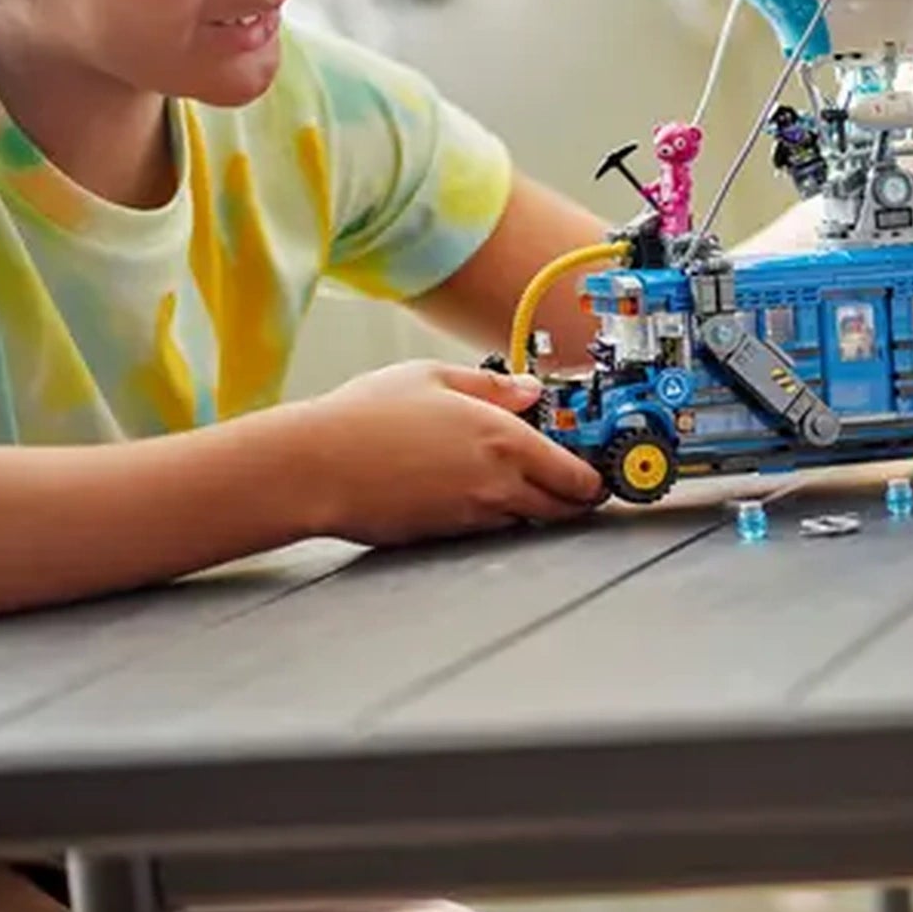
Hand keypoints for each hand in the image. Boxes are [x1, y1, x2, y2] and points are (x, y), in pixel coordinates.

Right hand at [300, 361, 604, 544]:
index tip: (598, 464)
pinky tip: (468, 487)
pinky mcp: (448, 534)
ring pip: (528, 520)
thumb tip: (529, 391)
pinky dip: (496, 513)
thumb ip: (493, 386)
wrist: (314, 468)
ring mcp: (473, 516)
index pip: (578, 476)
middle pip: (565, 508)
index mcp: (505, 440)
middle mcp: (498, 484)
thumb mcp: (432, 377)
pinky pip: (491, 528)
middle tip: (569, 475)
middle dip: (575, 496)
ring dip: (533, 503)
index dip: (595, 474)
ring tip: (509, 474)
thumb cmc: (364, 418)